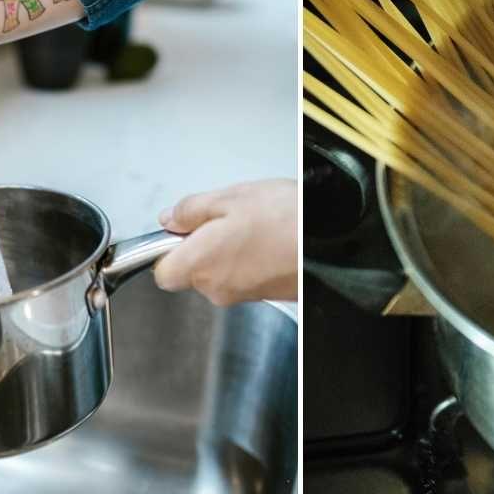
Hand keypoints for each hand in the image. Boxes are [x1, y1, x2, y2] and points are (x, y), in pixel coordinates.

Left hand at [154, 179, 297, 305]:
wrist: (332, 241)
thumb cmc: (285, 219)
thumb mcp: (229, 197)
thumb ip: (191, 210)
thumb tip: (170, 219)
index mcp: (201, 263)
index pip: (161, 272)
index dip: (167, 250)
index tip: (181, 230)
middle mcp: (217, 288)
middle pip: (192, 273)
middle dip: (201, 246)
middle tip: (224, 219)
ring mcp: (241, 295)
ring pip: (219, 274)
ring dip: (229, 251)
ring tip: (254, 225)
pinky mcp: (264, 296)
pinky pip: (244, 277)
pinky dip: (250, 260)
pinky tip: (268, 238)